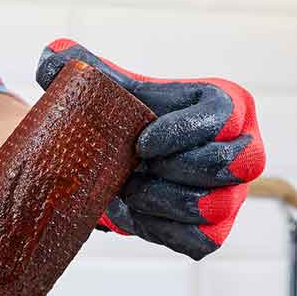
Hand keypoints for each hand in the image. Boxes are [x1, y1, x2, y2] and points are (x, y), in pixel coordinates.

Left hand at [36, 40, 265, 259]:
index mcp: (229, 104)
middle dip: (171, 171)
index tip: (140, 144)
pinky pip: (200, 239)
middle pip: (227, 164)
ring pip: (215, 206)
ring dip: (161, 202)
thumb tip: (52, 56)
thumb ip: (85, 67)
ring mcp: (235, 193)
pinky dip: (162, 229)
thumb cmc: (132, 120)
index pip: (223, 117)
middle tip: (130, 171)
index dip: (181, 133)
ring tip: (128, 191)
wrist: (127, 166)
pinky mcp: (218, 230)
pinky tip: (136, 213)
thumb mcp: (114, 90)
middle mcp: (244, 149)